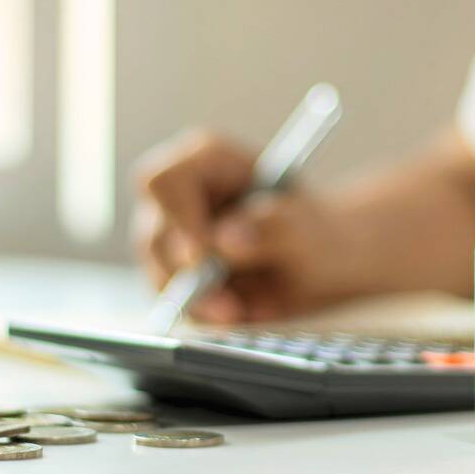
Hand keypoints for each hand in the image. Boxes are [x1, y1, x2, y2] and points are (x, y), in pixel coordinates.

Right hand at [133, 131, 362, 322]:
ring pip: (159, 272)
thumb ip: (272, 226)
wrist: (320, 262)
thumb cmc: (314, 231)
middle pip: (154, 233)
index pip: (164, 181)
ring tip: (242, 308)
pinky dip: (203, 313)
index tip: (204, 256)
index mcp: (207, 160)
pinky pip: (172, 300)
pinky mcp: (174, 271)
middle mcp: (180, 195)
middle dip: (189, 274)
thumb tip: (227, 239)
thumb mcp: (308, 227)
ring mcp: (172, 234)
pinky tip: (236, 311)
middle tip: (230, 302)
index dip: (178, 219)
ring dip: (198, 299)